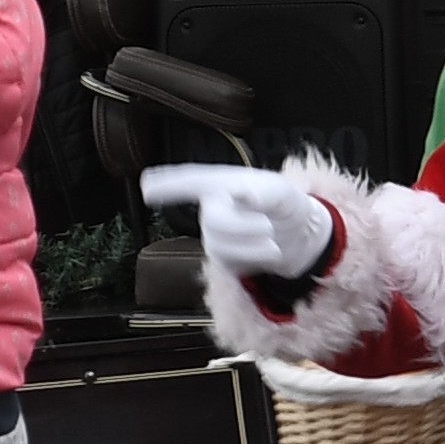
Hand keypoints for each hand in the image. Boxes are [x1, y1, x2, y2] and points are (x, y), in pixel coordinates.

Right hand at [143, 161, 331, 279]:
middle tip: (268, 225)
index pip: (187, 181)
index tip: (145, 185)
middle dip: (243, 227)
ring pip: (220, 245)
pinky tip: (265, 249)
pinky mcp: (223, 257)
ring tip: (270, 236)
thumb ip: (264, 191)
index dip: (165, 184)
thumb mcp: (282, 191)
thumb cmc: (284, 204)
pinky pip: (229, 262)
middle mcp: (211, 206)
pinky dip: (253, 257)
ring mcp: (214, 233)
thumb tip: (241, 194)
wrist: (299, 236)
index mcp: (220, 183)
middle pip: (212, 222)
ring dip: (252, 244)